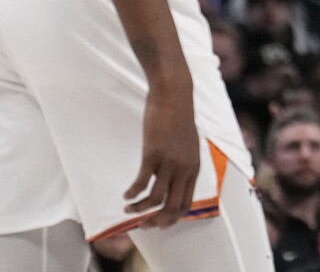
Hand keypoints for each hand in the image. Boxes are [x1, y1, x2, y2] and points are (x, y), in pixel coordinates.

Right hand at [125, 83, 200, 227]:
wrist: (174, 95)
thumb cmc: (178, 117)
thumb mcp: (187, 144)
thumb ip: (181, 163)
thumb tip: (168, 178)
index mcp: (194, 168)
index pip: (187, 204)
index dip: (172, 218)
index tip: (158, 222)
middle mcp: (184, 169)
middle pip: (173, 208)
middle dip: (156, 221)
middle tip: (142, 224)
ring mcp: (169, 163)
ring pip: (155, 200)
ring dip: (139, 210)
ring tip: (127, 209)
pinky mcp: (153, 154)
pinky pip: (141, 183)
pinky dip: (132, 194)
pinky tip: (125, 195)